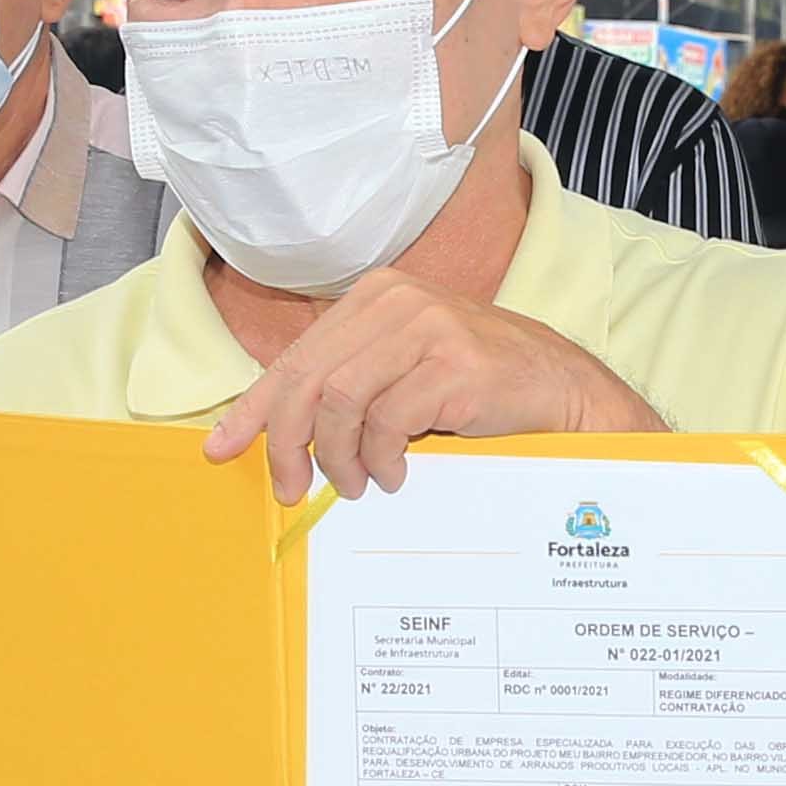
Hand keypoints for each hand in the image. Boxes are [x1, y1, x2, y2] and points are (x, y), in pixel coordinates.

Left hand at [200, 269, 655, 500]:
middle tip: (290, 487)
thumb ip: (350, 387)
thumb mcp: (405, 373)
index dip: (253, 406)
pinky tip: (394, 473)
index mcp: (376, 297)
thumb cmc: (479, 389)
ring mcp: (427, 328)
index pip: (296, 356)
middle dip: (285, 441)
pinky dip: (379, 458)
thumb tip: (279, 434)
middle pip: (307, 378)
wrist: (562, 391)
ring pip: (338, 399)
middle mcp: (396, 302)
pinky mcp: (454, 364)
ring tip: (353, 484)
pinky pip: (386, 421)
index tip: (223, 447)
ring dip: (337, 456)